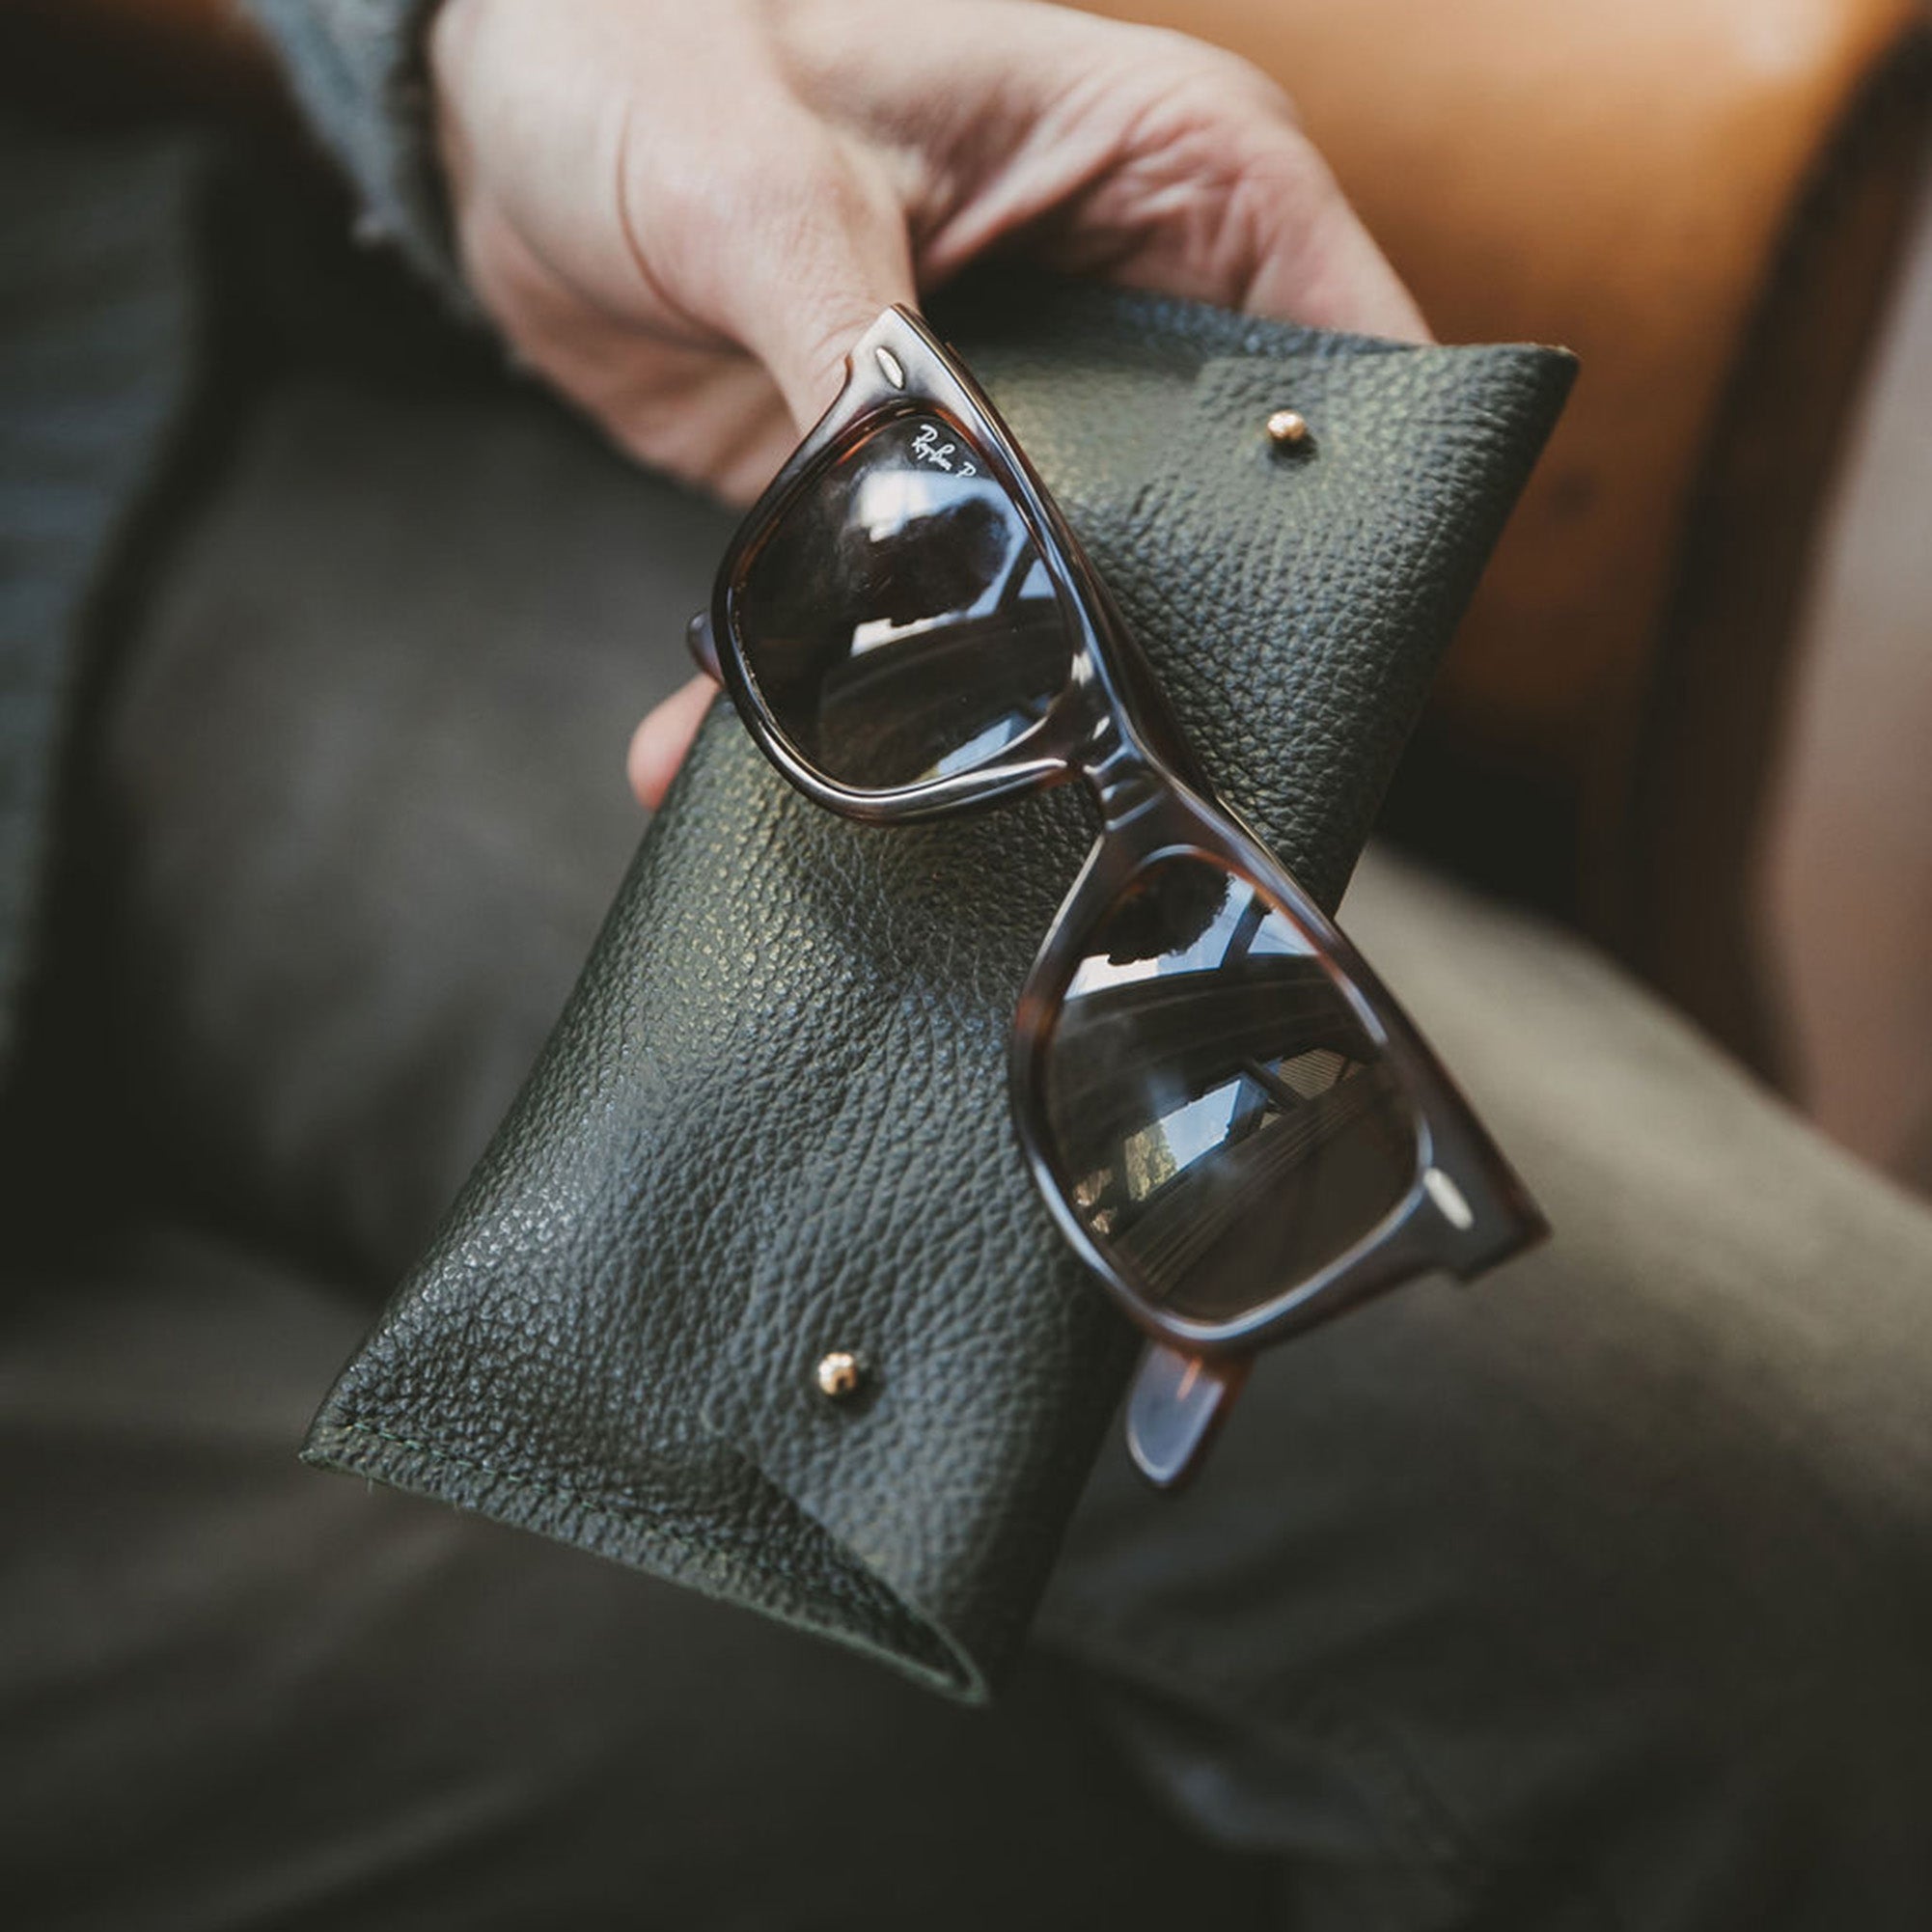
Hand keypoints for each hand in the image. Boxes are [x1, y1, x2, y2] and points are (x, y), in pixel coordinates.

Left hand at [429, 0, 1427, 803]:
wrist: (500, 118)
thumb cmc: (644, 44)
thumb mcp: (766, 186)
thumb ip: (859, 362)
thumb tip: (913, 547)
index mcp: (1172, 177)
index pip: (1348, 363)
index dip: (1355, 519)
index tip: (1305, 654)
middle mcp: (1126, 303)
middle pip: (1226, 516)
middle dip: (1163, 646)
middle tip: (1110, 757)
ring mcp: (1022, 406)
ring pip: (1070, 588)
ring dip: (985, 693)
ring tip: (916, 781)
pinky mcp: (917, 482)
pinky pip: (920, 608)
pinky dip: (834, 685)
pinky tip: (721, 745)